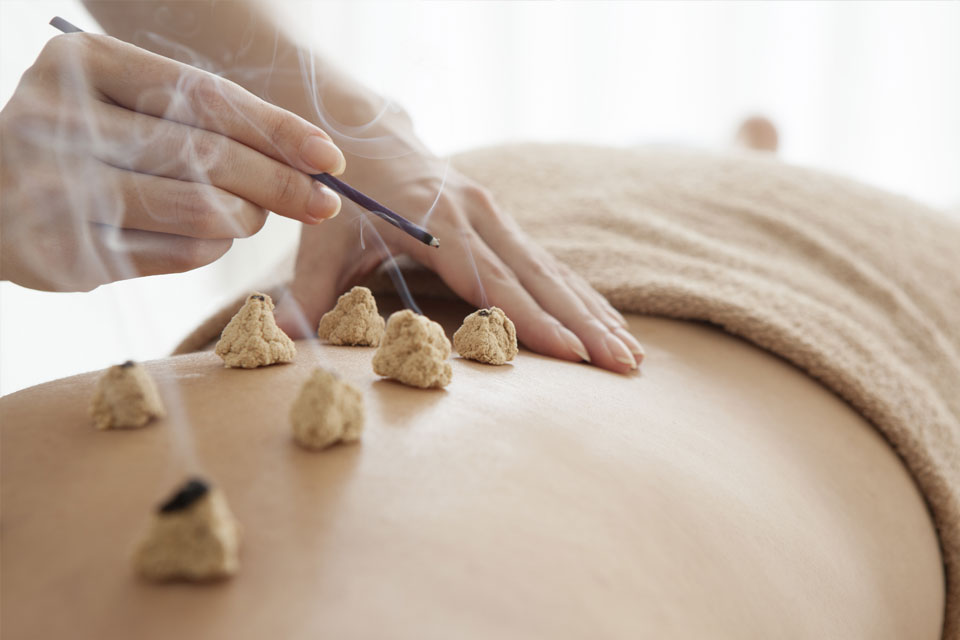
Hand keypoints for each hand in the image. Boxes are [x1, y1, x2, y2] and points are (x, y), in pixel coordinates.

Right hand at [0, 33, 344, 290]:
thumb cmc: (79, 140)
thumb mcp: (126, 104)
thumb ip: (200, 120)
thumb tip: (309, 161)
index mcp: (83, 64)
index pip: (206, 97)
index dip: (278, 130)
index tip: (329, 157)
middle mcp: (59, 121)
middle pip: (209, 157)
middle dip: (280, 184)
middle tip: (322, 202)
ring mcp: (54, 191)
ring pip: (201, 212)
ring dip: (245, 220)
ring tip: (246, 215)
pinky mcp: (63, 255)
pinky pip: (176, 254)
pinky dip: (208, 247)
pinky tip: (200, 235)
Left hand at [275, 143, 644, 373]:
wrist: (367, 136)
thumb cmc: (343, 193)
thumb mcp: (320, 240)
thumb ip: (309, 293)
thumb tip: (290, 343)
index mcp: (440, 224)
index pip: (494, 282)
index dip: (533, 320)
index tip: (573, 354)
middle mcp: (480, 216)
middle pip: (541, 279)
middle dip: (586, 325)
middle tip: (625, 366)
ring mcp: (498, 215)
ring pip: (556, 271)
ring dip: (596, 313)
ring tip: (632, 353)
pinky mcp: (504, 220)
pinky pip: (550, 262)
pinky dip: (582, 295)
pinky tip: (608, 321)